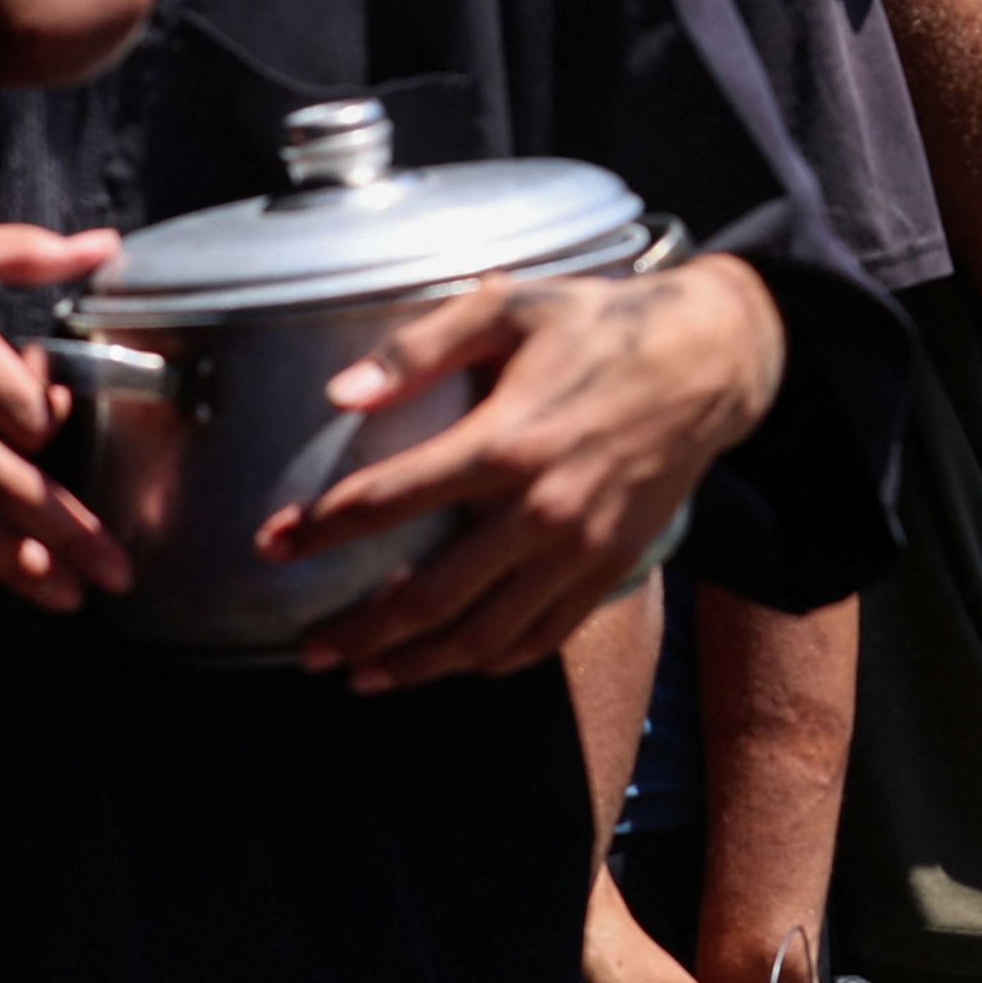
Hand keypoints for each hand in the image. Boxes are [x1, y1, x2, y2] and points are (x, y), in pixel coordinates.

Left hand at [272, 258, 783, 692]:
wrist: (710, 361)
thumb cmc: (600, 325)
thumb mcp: (510, 307)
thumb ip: (419, 346)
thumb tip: (341, 393)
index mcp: (508, 443)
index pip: (390, 499)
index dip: (322, 527)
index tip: (271, 545)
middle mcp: (543, 510)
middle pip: (432, 594)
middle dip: (359, 628)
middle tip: (307, 648)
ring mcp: (581, 548)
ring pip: (487, 632)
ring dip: (419, 663)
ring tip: (364, 675)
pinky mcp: (612, 564)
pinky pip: (546, 633)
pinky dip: (494, 659)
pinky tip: (455, 664)